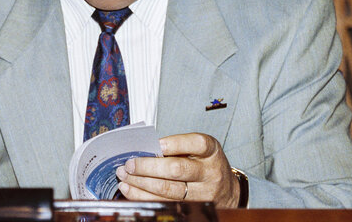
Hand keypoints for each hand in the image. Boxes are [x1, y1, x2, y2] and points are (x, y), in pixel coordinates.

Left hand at [115, 132, 239, 206]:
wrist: (227, 192)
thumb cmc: (205, 164)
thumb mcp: (199, 150)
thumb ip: (177, 147)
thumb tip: (143, 149)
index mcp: (211, 151)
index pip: (196, 143)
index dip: (174, 143)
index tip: (154, 144)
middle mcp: (209, 172)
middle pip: (177, 169)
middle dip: (148, 167)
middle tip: (130, 164)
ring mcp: (203, 193)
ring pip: (168, 190)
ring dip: (141, 183)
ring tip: (124, 176)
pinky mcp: (193, 207)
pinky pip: (164, 203)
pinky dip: (143, 196)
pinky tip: (130, 189)